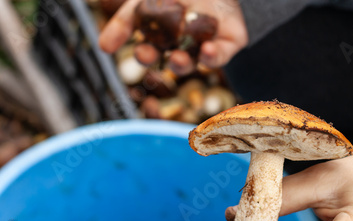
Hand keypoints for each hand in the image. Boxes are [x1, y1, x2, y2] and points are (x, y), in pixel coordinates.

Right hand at [98, 0, 247, 74]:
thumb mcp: (144, 3)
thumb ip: (125, 22)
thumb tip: (103, 48)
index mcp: (164, 38)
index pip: (152, 51)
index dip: (145, 55)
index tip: (141, 53)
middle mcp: (186, 46)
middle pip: (174, 61)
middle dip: (162, 62)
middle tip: (158, 58)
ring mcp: (207, 45)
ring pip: (195, 61)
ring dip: (184, 63)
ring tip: (177, 59)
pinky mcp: (228, 44)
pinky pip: (220, 54)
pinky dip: (212, 55)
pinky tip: (206, 50)